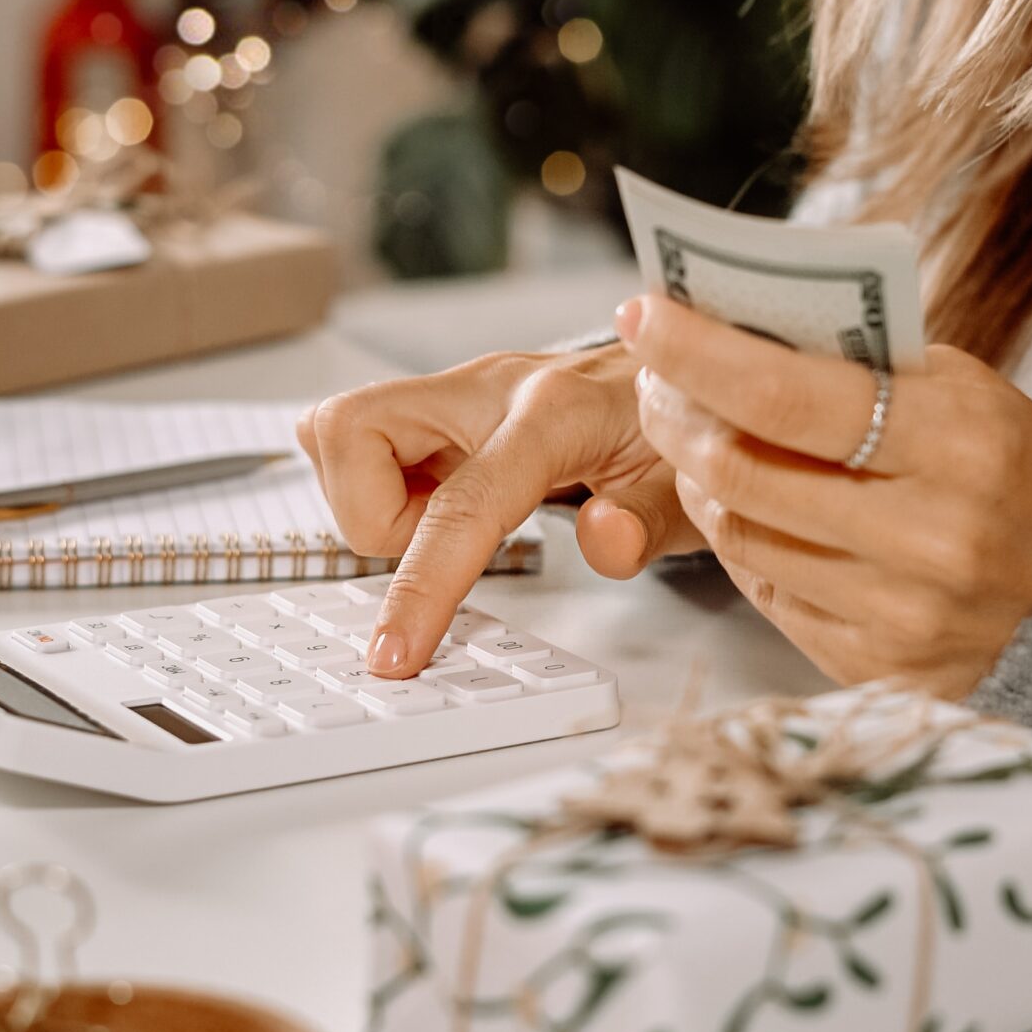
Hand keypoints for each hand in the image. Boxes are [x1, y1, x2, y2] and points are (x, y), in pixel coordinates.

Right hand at [298, 342, 704, 677]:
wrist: (679, 379)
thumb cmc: (680, 436)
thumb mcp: (691, 493)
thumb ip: (650, 521)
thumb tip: (605, 540)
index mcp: (555, 413)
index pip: (464, 503)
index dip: (421, 584)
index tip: (395, 652)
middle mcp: (489, 387)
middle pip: (351, 429)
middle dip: (365, 514)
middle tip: (432, 544)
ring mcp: (456, 391)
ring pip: (341, 432)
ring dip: (371, 502)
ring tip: (444, 524)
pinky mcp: (438, 405)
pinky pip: (360, 438)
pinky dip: (376, 485)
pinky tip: (435, 504)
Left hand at [619, 294, 1031, 698]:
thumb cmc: (1004, 461)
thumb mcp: (955, 385)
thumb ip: (853, 361)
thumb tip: (726, 322)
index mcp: (958, 445)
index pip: (788, 398)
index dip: (699, 354)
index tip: (645, 315)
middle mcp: (930, 539)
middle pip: (743, 474)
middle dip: (676, 417)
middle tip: (656, 380)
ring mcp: (900, 614)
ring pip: (739, 537)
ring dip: (698, 480)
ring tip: (701, 439)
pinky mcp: (873, 667)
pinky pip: (765, 592)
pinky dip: (743, 539)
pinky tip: (752, 505)